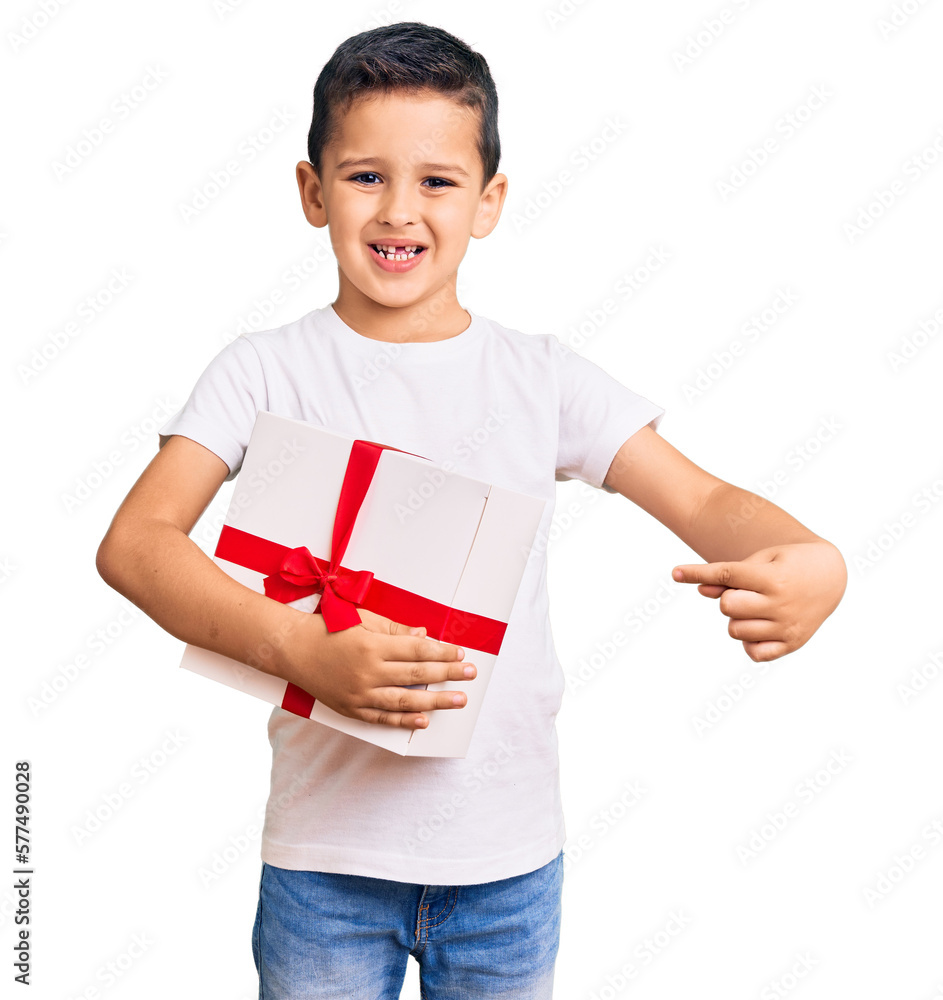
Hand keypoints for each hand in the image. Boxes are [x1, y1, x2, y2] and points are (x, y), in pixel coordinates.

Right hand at [285, 607, 476, 728]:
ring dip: (436, 701)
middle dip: (448, 674)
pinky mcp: (351, 709)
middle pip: (417, 674)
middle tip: (470, 674)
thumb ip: (395, 630)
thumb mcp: (363, 621)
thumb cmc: (329, 628)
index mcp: (372, 646)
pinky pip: (383, 717)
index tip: (460, 654)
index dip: (442, 652)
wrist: (293, 649)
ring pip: (406, 700)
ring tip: (459, 700)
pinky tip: (425, 719)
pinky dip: (405, 719)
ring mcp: (360, 694)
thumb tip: (425, 637)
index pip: (417, 650)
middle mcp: (368, 672)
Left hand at [671, 541, 846, 661]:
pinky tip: (758, 627)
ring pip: (735, 630)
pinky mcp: (792, 644)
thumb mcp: (761, 561)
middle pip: (727, 606)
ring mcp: (787, 627)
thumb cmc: (786, 564)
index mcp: (773, 578)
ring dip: (737, 619)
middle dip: (728, 598)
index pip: (726, 574)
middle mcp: (781, 604)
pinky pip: (753, 653)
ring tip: (756, 607)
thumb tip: (700, 589)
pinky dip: (748, 642)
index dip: (697, 572)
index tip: (675, 572)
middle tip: (746, 591)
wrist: (829, 576)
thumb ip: (729, 576)